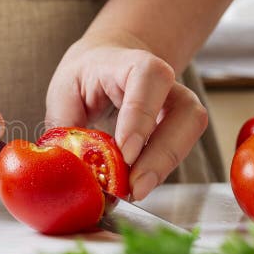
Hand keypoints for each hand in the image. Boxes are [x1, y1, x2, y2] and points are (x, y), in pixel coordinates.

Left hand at [44, 33, 207, 199]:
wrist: (102, 65)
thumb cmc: (82, 78)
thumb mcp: (63, 96)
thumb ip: (66, 130)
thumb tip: (69, 171)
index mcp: (129, 63)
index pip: (149, 79)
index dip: (140, 115)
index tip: (126, 152)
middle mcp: (164, 81)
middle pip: (184, 111)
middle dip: (162, 155)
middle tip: (135, 187)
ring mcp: (176, 102)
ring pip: (190, 130)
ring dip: (165, 166)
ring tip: (135, 191)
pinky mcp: (178, 125)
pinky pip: (179, 147)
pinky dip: (160, 170)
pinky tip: (137, 184)